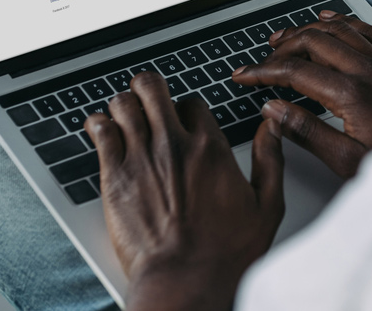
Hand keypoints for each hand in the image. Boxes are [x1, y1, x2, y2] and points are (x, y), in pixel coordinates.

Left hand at [84, 73, 284, 310]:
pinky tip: (102, 130)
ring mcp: (141, 158)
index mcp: (210, 148)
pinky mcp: (114, 177)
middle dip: (149, 89)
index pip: (191, 102)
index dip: (185, 109)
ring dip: (123, 105)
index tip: (182, 122)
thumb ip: (271, 160)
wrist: (184, 283)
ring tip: (124, 116)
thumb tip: (273, 127)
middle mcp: (174, 145)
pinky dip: (98, 124)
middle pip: (152, 88)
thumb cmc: (225, 255)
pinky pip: (100, 131)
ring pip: (123, 103)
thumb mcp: (267, 206)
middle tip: (147, 99)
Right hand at [232, 12, 371, 178]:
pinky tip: (332, 20)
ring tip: (285, 37)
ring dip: (308, 29)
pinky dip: (344, 21)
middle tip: (262, 60)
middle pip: (313, 41)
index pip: (295, 72)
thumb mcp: (347, 160)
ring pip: (339, 30)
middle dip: (281, 47)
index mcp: (352, 95)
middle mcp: (369, 71)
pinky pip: (368, 30)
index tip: (244, 75)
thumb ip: (306, 132)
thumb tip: (273, 111)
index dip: (263, 71)